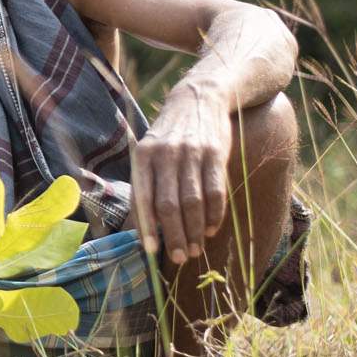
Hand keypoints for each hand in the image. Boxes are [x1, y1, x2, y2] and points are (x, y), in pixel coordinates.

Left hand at [131, 82, 230, 264]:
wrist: (200, 98)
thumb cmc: (169, 136)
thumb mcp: (150, 152)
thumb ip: (146, 185)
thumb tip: (140, 229)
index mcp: (143, 156)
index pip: (142, 198)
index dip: (147, 228)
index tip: (151, 252)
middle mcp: (165, 155)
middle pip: (170, 205)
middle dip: (174, 236)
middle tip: (180, 258)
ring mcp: (192, 153)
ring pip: (193, 202)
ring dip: (195, 231)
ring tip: (196, 249)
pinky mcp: (216, 154)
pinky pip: (216, 191)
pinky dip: (214, 214)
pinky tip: (212, 228)